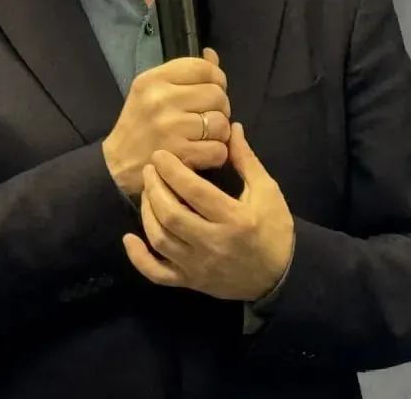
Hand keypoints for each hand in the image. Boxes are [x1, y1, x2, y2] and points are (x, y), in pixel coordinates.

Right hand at [102, 48, 231, 195]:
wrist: (117, 162)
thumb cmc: (140, 123)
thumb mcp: (153, 90)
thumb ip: (184, 72)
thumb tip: (211, 54)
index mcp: (154, 79)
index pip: (203, 68)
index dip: (217, 79)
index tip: (212, 91)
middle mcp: (160, 100)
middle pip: (217, 95)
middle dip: (220, 108)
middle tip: (207, 117)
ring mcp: (170, 128)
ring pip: (221, 123)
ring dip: (219, 133)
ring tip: (204, 136)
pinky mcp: (178, 155)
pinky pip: (218, 150)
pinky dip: (216, 154)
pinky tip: (201, 153)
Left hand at [122, 123, 295, 301]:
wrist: (281, 277)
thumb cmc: (275, 229)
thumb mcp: (267, 191)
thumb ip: (245, 160)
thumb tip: (231, 128)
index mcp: (234, 218)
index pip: (194, 191)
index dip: (172, 170)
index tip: (160, 154)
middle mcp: (213, 244)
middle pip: (171, 215)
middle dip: (154, 188)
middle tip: (149, 169)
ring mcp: (199, 266)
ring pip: (160, 240)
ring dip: (147, 213)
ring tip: (146, 192)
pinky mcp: (191, 282)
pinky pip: (158, 274)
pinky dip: (139, 258)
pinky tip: (129, 238)